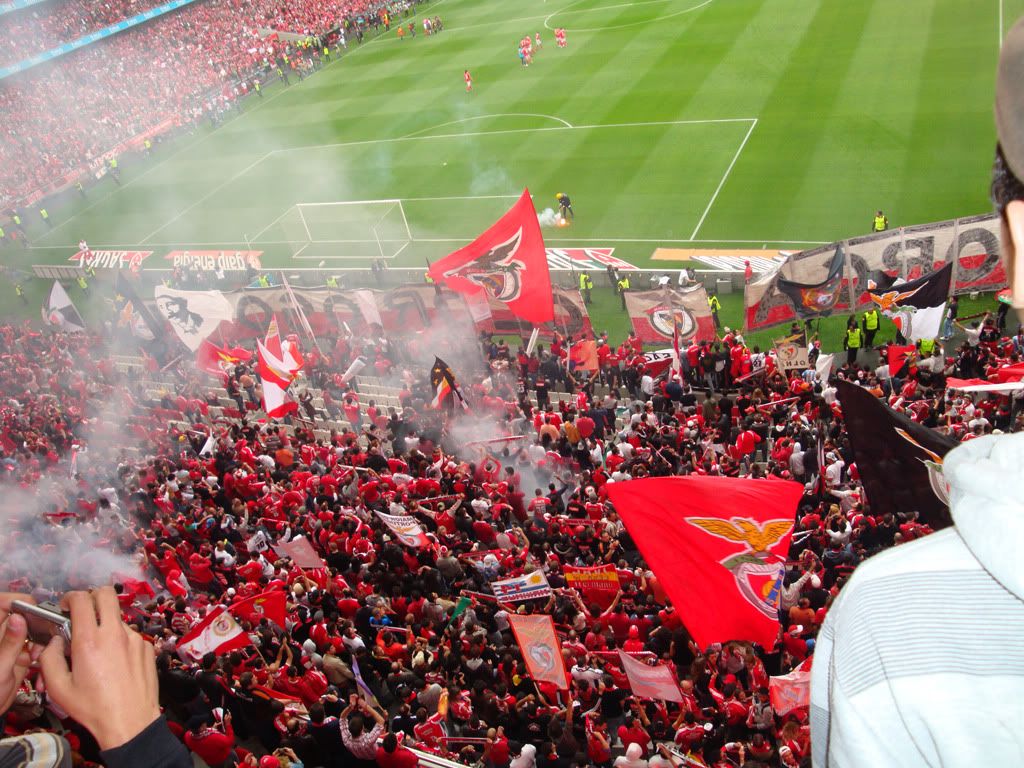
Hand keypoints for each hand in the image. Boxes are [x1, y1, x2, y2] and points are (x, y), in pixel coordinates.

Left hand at [0, 593, 34, 713]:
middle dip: (34, 623)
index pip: (1, 605)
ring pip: (31, 631)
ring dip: (40, 639)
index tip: (33, 606)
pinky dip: (41, 652)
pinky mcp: (19, 657)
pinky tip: (37, 661)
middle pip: (20, 615)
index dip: (16, 601)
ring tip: (37, 653)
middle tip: (41, 635)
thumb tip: (19, 618)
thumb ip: (10, 643)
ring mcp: (9, 646)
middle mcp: (0, 637)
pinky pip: (35, 647)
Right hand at [39, 588, 160, 750]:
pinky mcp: (147, 646)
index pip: (82, 599)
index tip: (66, 607)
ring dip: (106, 625)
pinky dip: (119, 642)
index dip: (71, 597)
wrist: (130, 721)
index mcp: (90, 640)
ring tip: (99, 652)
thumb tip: (55, 641)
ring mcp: (134, 638)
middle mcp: (115, 633)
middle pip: (107, 594)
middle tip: (84, 612)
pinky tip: (116, 663)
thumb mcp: (58, 688)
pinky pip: (130, 636)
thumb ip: (50, 658)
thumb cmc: (93, 707)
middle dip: (92, 596)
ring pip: (118, 618)